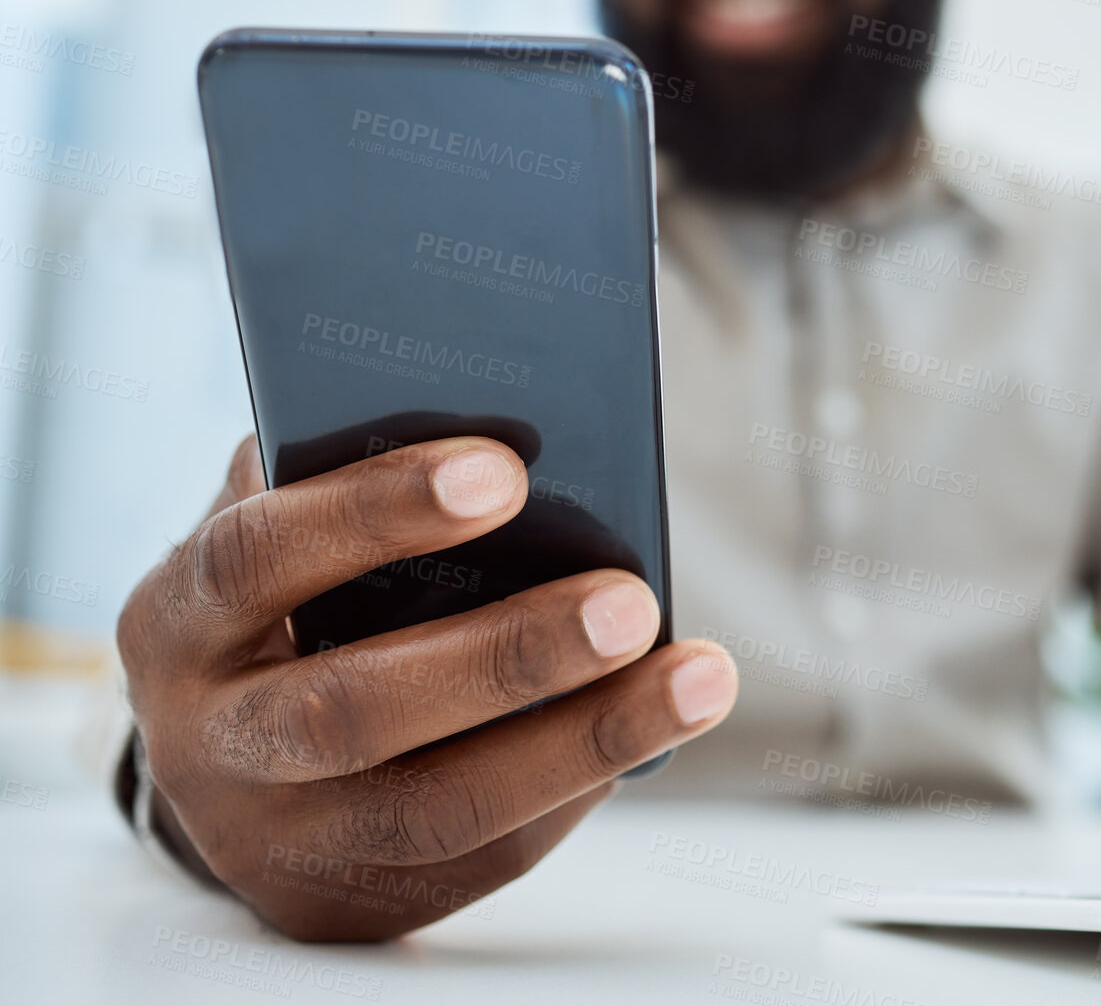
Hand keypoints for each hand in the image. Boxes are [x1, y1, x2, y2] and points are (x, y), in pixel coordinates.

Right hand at [117, 435, 737, 940]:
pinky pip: (485, 854)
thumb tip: (497, 421)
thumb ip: (340, 473)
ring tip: (700, 678)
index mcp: (177, 620)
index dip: (375, 513)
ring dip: (585, 739)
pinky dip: (579, 786)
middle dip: (505, 655)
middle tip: (632, 600)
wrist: (219, 763)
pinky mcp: (353, 902)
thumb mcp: (277, 531)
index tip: (506, 471)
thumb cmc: (282, 605)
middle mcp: (210, 741)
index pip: (257, 557)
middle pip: (352, 710)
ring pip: (438, 808)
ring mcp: (278, 839)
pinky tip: (654, 727)